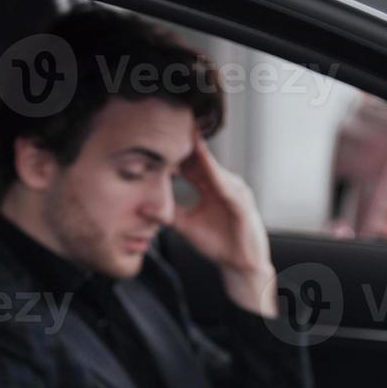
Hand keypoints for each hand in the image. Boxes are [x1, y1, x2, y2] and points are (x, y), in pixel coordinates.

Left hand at [172, 131, 276, 316]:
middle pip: (202, 159)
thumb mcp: (186, 226)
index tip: (158, 135)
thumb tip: (145, 208)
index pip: (191, 163)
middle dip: (188, 142)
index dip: (176, 150)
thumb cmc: (218, 243)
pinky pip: (226, 185)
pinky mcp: (241, 203)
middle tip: (171, 122)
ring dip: (200, 153)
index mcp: (210, 187)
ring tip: (186, 135)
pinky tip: (205, 163)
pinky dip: (215, 173)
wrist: (241, 265)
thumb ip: (169, 215)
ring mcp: (234, 191)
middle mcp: (223, 183)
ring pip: (213, 168)